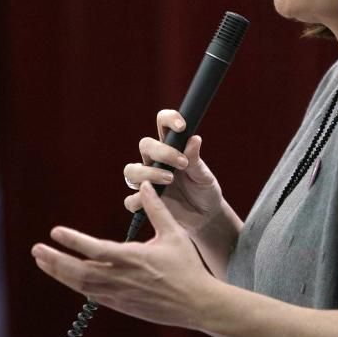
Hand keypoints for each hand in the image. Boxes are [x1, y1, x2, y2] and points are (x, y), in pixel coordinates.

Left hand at [32, 182, 217, 328]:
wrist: (197, 304)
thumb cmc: (187, 267)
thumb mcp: (174, 233)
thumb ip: (157, 209)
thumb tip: (145, 185)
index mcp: (133, 259)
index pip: (95, 250)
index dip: (73, 241)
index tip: (54, 232)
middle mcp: (121, 279)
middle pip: (79, 272)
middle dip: (55, 261)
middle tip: (36, 250)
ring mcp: (119, 296)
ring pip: (81, 285)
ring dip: (60, 273)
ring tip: (43, 261)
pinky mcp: (121, 306)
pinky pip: (93, 295)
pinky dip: (77, 284)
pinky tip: (69, 277)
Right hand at [123, 109, 224, 235]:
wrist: (206, 217)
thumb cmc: (204, 190)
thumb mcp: (204, 175)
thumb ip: (196, 160)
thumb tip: (193, 139)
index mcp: (171, 149)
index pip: (163, 125)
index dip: (168, 119)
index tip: (181, 126)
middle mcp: (156, 162)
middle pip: (145, 145)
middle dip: (161, 151)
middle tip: (181, 163)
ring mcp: (148, 182)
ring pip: (131, 170)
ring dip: (149, 173)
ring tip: (169, 179)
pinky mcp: (144, 202)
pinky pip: (131, 200)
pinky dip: (139, 199)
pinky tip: (156, 199)